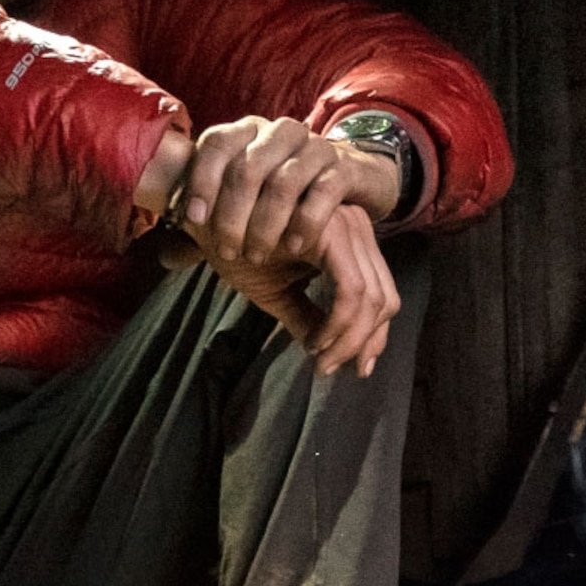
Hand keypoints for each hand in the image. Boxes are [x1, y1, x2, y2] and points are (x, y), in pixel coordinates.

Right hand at [179, 116, 404, 374]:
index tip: (357, 368)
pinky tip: (315, 343)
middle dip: (363, 343)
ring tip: (321, 360)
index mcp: (350, 237)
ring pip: (369, 299)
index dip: (374, 336)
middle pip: (383, 299)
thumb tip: (327, 354)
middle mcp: (355, 226)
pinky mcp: (328, 231)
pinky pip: (350, 290)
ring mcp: (344, 225)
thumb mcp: (277, 291)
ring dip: (348, 340)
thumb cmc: (237, 246)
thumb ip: (309, 317)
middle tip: (334, 371)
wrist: (202, 214)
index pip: (380, 293)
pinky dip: (338, 324)